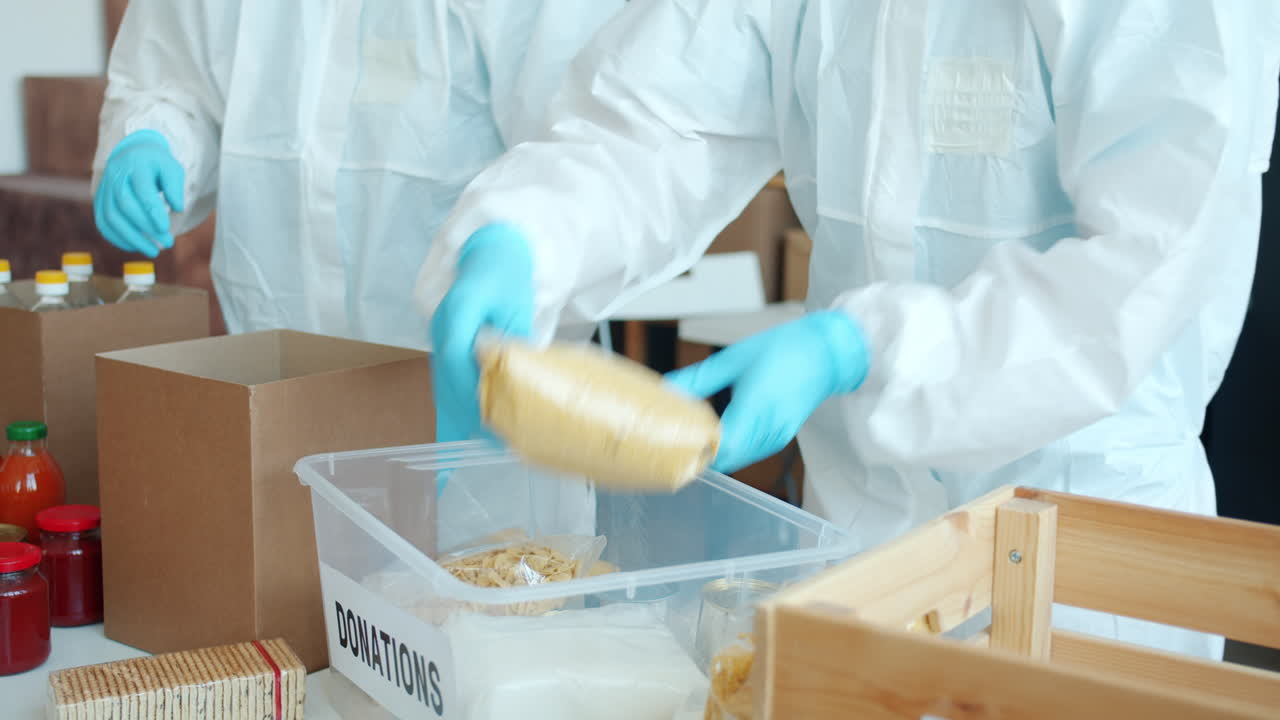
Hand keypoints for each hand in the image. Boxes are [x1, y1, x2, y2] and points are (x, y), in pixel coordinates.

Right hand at [94, 130, 184, 257]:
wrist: (133, 153)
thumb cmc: (156, 164)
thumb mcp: (172, 168)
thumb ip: (175, 187)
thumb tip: (177, 208)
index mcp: (136, 165)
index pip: (142, 192)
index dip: (153, 212)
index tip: (165, 229)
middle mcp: (116, 176)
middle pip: (125, 206)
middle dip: (146, 228)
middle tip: (167, 243)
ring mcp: (105, 188)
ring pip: (111, 217)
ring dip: (131, 238)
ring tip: (153, 251)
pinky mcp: (100, 199)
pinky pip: (103, 221)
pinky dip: (116, 237)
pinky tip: (133, 247)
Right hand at [430, 223, 534, 443]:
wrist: (491, 252)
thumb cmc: (508, 276)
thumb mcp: (518, 305)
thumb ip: (513, 339)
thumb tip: (517, 379)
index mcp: (458, 310)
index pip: (456, 357)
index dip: (470, 388)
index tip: (488, 414)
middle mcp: (441, 325)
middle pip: (444, 376)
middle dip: (464, 410)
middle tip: (488, 441)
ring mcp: (439, 335)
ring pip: (442, 382)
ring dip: (458, 412)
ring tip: (480, 443)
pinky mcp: (444, 344)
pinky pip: (445, 378)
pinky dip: (457, 402)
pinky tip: (469, 426)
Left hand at [665, 311, 869, 472]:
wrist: (826, 352)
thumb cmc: (783, 349)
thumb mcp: (732, 360)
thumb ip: (697, 380)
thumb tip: (665, 389)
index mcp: (756, 406)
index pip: (720, 446)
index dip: (694, 451)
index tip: (669, 444)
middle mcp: (768, 428)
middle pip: (724, 459)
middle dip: (698, 454)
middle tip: (670, 442)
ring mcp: (776, 437)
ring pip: (735, 459)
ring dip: (713, 454)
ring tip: (688, 438)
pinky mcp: (779, 438)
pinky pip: (748, 453)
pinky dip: (729, 449)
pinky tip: (713, 436)